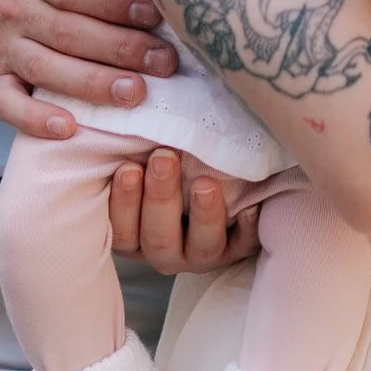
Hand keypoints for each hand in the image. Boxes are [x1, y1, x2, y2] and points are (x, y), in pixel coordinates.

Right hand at [0, 0, 179, 140]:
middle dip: (119, 48)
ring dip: (93, 84)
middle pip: (66, 31)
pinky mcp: (0, 81)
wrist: (12, 2)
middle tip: (165, 61)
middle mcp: (13, 8)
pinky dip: (36, 120)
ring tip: (137, 94)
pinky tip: (71, 127)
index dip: (113, 1)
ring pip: (45, 69)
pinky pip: (8, 105)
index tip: (155, 14)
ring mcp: (4, 48)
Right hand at [108, 147, 260, 274]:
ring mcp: (201, 254)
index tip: (129, 167)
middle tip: (164, 158)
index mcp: (135, 236)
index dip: (124, 203)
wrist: (212, 177)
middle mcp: (165, 250)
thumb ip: (132, 153)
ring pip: (201, 247)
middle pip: (159, 239)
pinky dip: (247, 226)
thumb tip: (123, 116)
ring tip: (205, 183)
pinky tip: (249, 205)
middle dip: (161, 198)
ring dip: (203, 215)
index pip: (121, 231)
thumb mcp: (143, 163)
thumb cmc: (167, 167)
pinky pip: (244, 246)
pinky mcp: (236, 250)